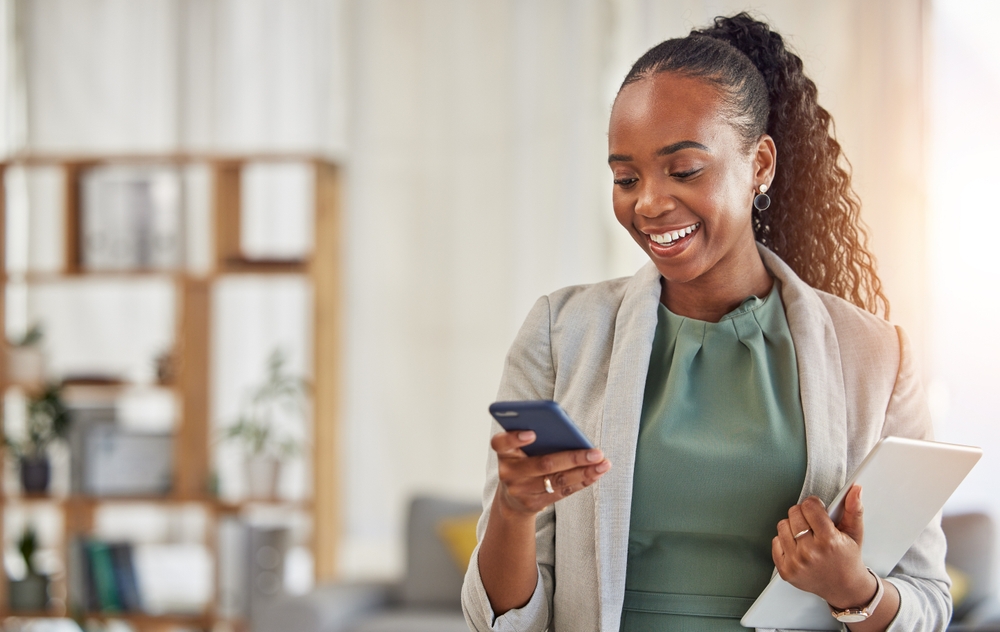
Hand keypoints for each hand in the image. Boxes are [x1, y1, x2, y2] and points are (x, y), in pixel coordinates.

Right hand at [491, 430, 610, 517]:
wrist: (512, 498)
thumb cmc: (523, 462)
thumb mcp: (520, 450)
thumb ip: (537, 439)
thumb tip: (570, 433)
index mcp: (504, 453)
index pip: (500, 443)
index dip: (514, 438)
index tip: (532, 433)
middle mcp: (508, 473)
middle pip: (543, 464)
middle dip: (574, 458)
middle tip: (596, 452)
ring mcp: (521, 491)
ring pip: (557, 480)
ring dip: (584, 472)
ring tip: (603, 463)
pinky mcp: (533, 504)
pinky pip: (562, 492)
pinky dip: (581, 481)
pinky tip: (596, 473)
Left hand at [772, 485, 877, 609]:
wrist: (844, 588)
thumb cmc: (848, 559)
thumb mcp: (855, 533)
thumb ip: (854, 509)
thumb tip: (855, 489)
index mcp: (828, 541)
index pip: (809, 506)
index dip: (814, 505)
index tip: (818, 510)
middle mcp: (810, 552)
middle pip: (794, 513)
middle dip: (803, 514)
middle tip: (813, 524)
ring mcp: (796, 563)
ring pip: (782, 526)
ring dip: (792, 527)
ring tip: (806, 535)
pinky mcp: (785, 571)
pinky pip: (775, 542)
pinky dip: (784, 542)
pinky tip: (798, 546)